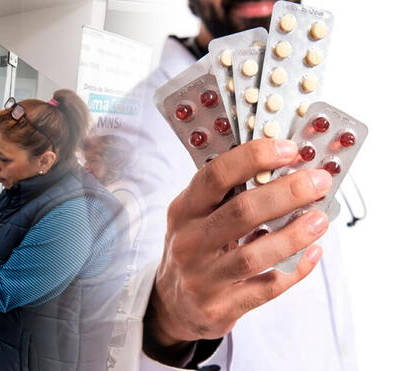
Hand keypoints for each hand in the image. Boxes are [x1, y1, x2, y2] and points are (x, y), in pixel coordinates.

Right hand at [144, 139, 331, 365]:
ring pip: (254, 255)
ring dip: (294, 235)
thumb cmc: (196, 249)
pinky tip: (313, 253)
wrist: (174, 305)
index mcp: (183, 211)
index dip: (253, 158)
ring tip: (321, 219)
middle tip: (319, 181)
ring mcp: (202, 278)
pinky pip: (265, 289)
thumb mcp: (196, 218)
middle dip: (286, 193)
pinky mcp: (219, 308)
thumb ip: (228, 196)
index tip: (289, 149)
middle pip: (241, 212)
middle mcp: (189, 242)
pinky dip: (294, 270)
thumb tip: (287, 169)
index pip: (215, 176)